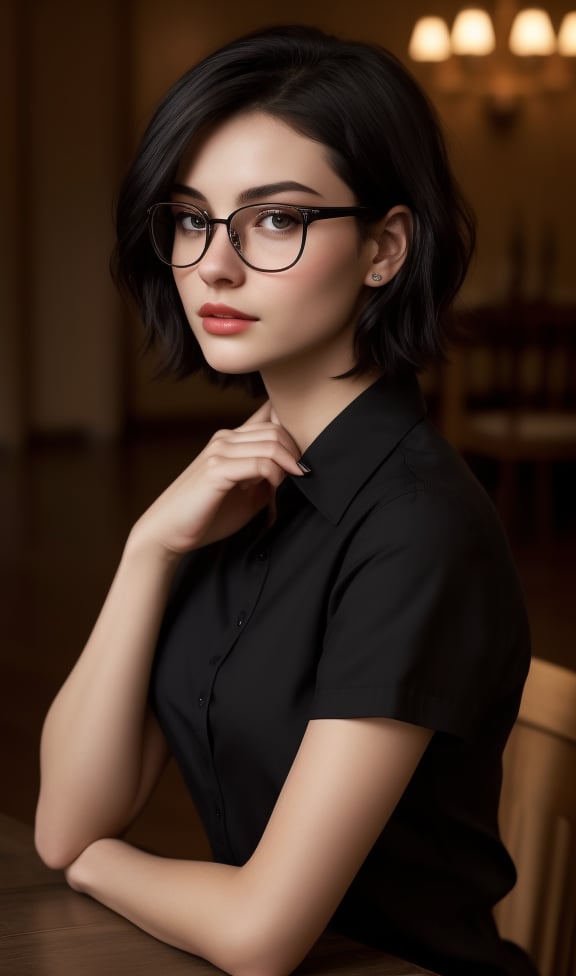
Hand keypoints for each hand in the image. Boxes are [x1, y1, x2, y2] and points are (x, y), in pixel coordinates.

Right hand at [130, 401, 302, 556]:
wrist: (168, 532)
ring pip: (271, 443)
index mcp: (231, 439)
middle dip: (297, 451)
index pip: (268, 414)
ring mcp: (219, 451)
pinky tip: (274, 486)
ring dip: (288, 462)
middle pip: (276, 429)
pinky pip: (259, 463)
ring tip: (293, 480)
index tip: (306, 453)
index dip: (293, 427)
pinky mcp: (216, 470)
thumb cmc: (208, 515)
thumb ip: (267, 477)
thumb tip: (296, 469)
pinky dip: (274, 474)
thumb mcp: (247, 494)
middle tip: (304, 472)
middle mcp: (225, 438)